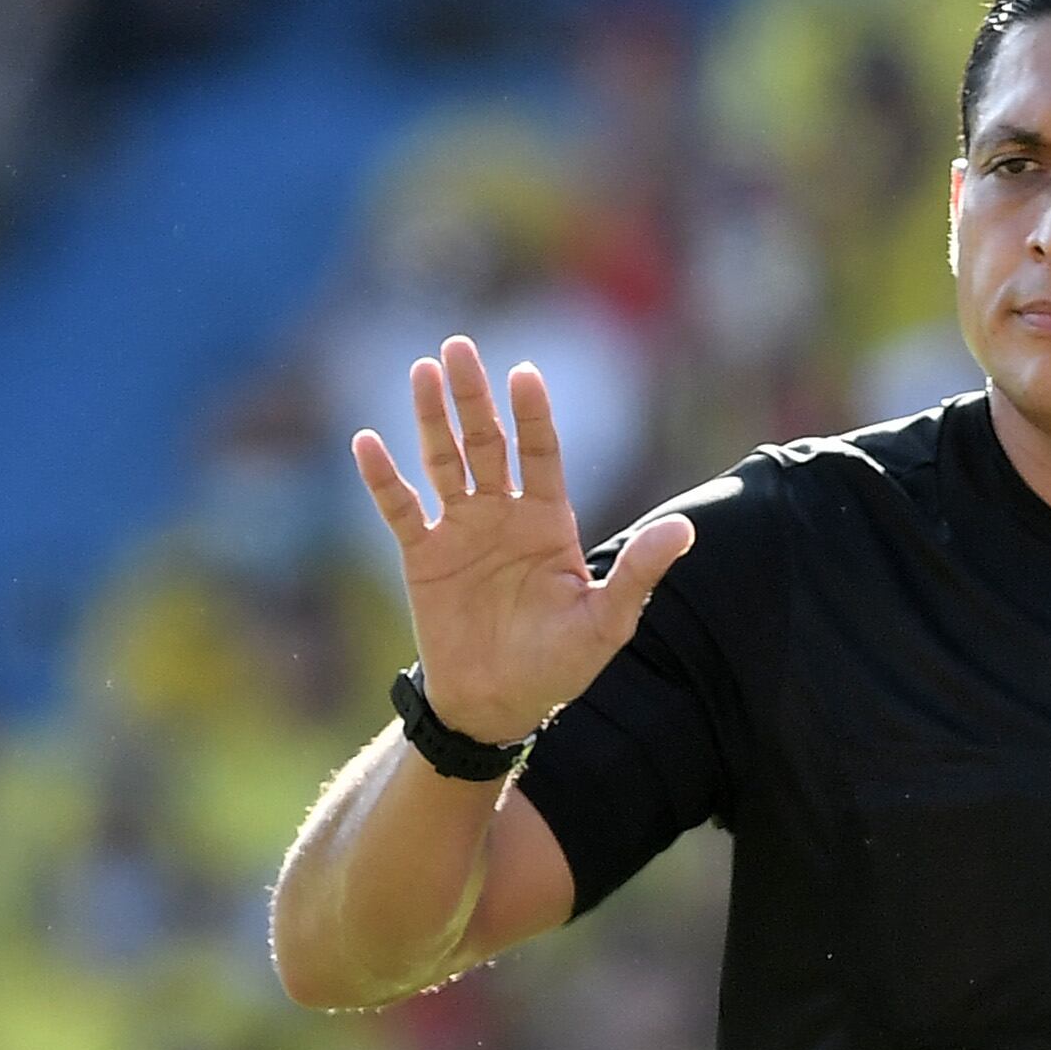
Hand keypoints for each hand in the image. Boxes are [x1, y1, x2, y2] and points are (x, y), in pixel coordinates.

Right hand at [352, 334, 694, 745]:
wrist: (500, 703)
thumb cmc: (560, 664)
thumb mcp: (607, 620)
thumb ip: (639, 571)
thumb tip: (685, 529)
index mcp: (549, 520)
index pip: (541, 453)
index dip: (533, 414)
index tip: (525, 372)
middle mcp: (503, 513)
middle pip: (486, 443)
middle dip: (473, 397)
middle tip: (459, 346)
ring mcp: (461, 530)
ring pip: (443, 461)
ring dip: (431, 418)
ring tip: (423, 370)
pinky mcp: (423, 556)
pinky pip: (400, 509)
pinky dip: (383, 479)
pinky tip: (366, 442)